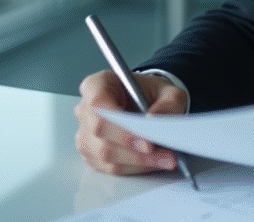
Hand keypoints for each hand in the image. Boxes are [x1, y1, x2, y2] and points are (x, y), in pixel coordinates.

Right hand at [74, 70, 188, 174]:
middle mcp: (86, 109)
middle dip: (134, 148)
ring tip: (166, 159)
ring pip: (105, 154)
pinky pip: (110, 167)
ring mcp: (85, 134)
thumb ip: (167, 103)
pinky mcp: (92, 154)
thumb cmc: (150, 94)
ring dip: (139, 161)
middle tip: (164, 153)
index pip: (99, 105)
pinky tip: (155, 162)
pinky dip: (135, 168)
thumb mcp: (168, 90)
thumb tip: (156, 119)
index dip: (120, 125)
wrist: (147, 103)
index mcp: (97, 85)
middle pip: (100, 133)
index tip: (147, 141)